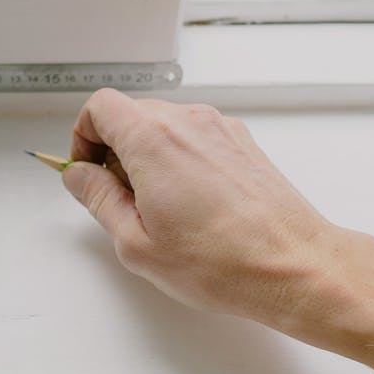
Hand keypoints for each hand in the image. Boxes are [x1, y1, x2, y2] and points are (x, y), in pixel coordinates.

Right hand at [61, 89, 341, 325]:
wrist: (294, 266)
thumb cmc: (223, 261)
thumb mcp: (136, 242)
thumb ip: (98, 199)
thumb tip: (79, 176)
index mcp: (153, 139)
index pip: (100, 107)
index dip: (84, 137)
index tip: (87, 171)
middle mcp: (188, 122)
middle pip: (131, 114)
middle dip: (114, 150)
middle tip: (118, 199)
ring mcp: (220, 129)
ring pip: (165, 126)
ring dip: (149, 156)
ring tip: (160, 209)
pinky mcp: (242, 143)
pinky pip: (196, 138)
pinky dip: (182, 160)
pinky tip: (192, 206)